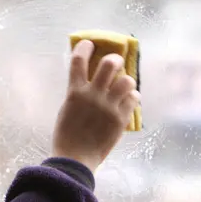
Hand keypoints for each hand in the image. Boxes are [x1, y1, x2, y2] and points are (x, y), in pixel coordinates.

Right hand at [51, 40, 140, 172]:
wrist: (76, 158)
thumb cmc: (66, 135)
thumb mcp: (66, 108)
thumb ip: (77, 93)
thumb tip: (90, 81)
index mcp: (74, 91)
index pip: (78, 60)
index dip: (84, 47)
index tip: (89, 43)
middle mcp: (92, 95)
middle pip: (109, 64)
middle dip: (115, 59)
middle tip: (116, 62)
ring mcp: (108, 106)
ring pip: (127, 81)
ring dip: (126, 81)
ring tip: (125, 85)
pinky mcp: (121, 118)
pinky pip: (133, 99)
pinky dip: (132, 98)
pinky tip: (130, 100)